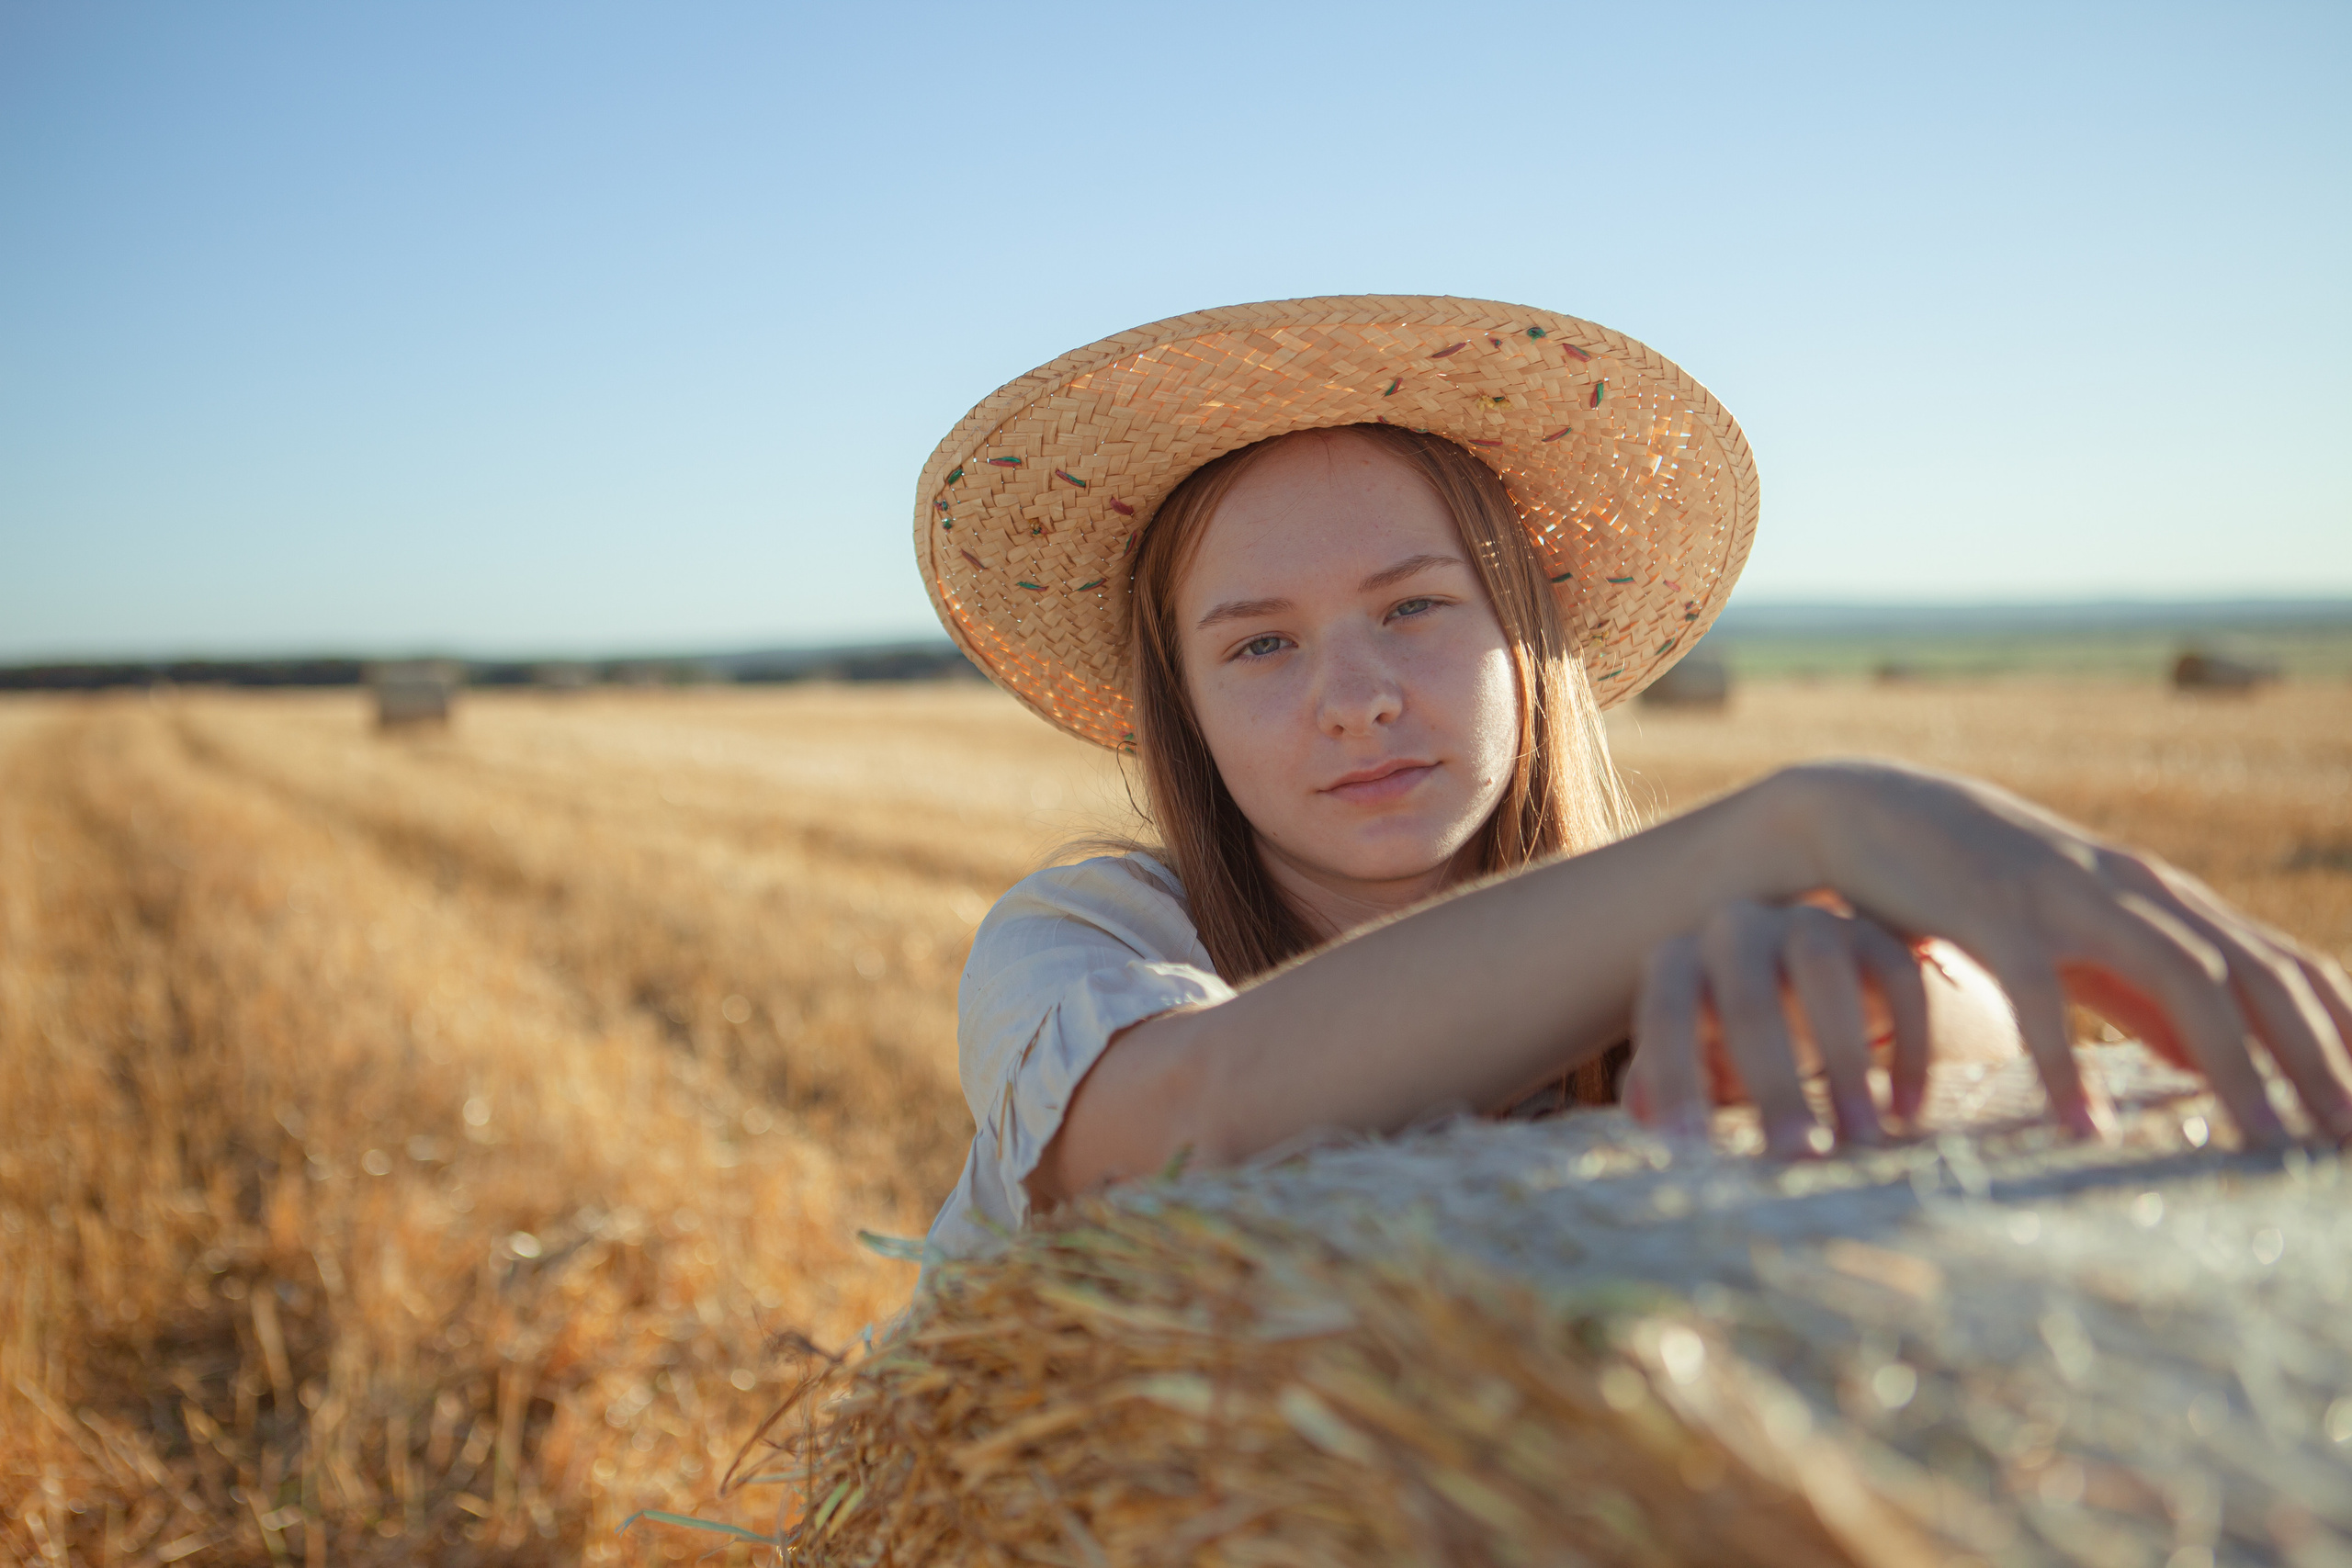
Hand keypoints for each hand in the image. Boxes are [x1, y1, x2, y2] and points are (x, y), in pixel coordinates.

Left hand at [1624, 899, 1934, 1155]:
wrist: (1806, 982)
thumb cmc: (1731, 1038)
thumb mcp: (1692, 1056)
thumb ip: (1661, 1081)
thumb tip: (1642, 1117)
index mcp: (1678, 962)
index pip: (1666, 1015)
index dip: (1674, 1080)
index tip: (1691, 1151)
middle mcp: (1736, 928)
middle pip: (1750, 1001)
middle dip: (1774, 1085)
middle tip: (1797, 1155)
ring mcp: (1809, 921)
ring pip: (1824, 974)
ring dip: (1845, 1061)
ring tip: (1862, 1139)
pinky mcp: (1875, 933)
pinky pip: (1899, 976)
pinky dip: (1907, 1045)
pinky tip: (1908, 1112)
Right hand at [1767, 761, 2351, 1147]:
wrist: (1867, 810)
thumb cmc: (1978, 883)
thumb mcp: (2075, 936)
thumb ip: (2141, 994)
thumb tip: (2213, 1063)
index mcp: (2159, 898)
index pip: (2281, 965)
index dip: (2340, 1034)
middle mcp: (2131, 889)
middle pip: (2251, 974)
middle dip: (2312, 1059)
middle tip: (2347, 1141)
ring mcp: (2066, 896)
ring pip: (2180, 975)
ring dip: (2233, 1064)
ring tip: (2262, 1141)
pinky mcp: (1991, 911)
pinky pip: (2040, 993)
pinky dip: (2066, 1062)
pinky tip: (2083, 1127)